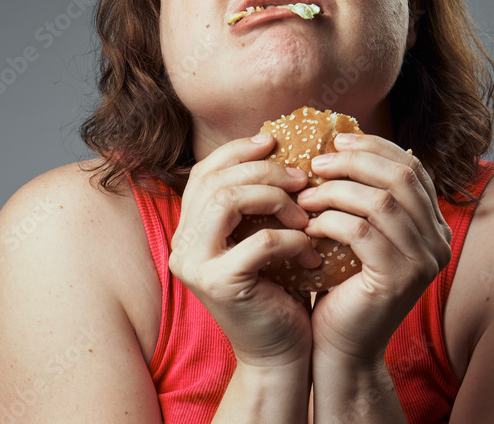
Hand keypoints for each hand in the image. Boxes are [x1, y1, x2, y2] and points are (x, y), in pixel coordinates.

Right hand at [168, 133, 322, 368]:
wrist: (281, 353)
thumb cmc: (279, 291)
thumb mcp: (264, 236)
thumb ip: (258, 200)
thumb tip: (278, 143)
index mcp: (189, 229)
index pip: (204, 172)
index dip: (238, 151)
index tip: (274, 141)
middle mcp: (182, 244)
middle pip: (217, 181)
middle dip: (265, 171)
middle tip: (302, 178)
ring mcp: (194, 265)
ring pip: (228, 201)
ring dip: (275, 199)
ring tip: (305, 214)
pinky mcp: (219, 285)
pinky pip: (260, 242)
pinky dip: (292, 239)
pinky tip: (311, 250)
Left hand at [296, 133, 451, 364]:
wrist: (341, 347)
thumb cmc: (342, 287)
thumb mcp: (358, 234)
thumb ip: (363, 196)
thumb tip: (337, 144)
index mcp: (434, 225)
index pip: (412, 167)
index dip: (373, 147)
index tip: (335, 141)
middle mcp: (439, 241)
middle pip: (400, 178)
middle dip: (353, 162)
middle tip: (314, 164)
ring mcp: (424, 262)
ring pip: (380, 202)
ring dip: (335, 192)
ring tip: (304, 196)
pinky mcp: (399, 279)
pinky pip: (362, 232)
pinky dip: (331, 221)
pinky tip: (309, 225)